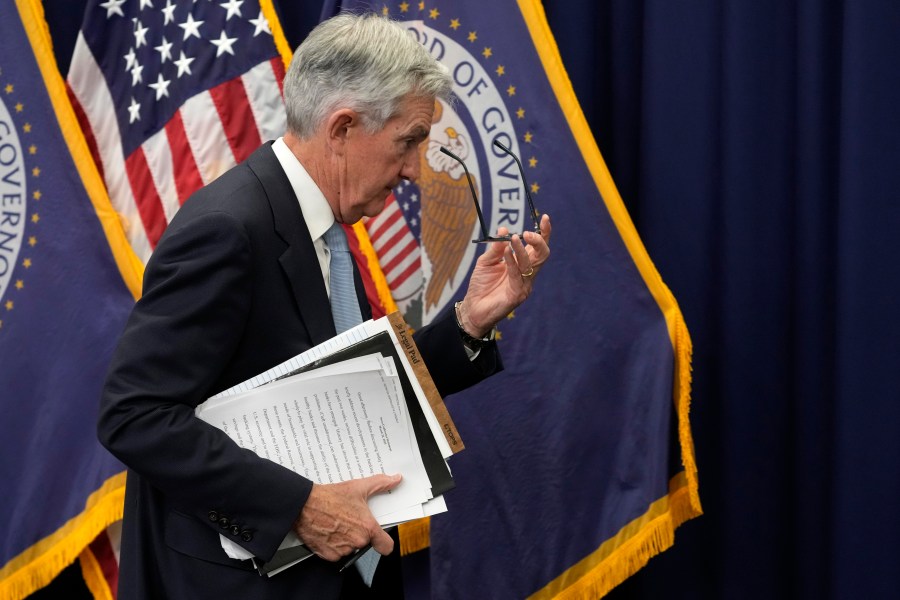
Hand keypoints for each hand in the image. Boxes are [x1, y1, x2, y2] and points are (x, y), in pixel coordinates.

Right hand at [293, 473, 400, 560]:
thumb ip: (380, 484)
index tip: (381, 537)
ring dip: (345, 539)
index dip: (384, 541)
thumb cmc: (329, 497)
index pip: (386, 546)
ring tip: (337, 523)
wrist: (303, 505)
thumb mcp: (358, 487)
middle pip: (365, 543)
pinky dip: (333, 545)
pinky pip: (336, 553)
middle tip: (349, 520)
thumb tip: (396, 479)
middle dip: (359, 533)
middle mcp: (356, 542)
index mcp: (367, 528)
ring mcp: (342, 550)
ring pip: (350, 549)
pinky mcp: (328, 555)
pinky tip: (328, 531)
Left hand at [458, 214, 551, 336]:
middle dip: (538, 241)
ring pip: (531, 264)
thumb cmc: (481, 285)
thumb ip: (496, 248)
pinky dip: (512, 261)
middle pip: (543, 254)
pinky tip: (506, 251)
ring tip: (514, 238)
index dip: (544, 232)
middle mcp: (527, 274)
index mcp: (522, 264)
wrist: (473, 308)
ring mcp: (524, 285)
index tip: (544, 217)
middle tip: (527, 233)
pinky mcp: (518, 294)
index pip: (538, 247)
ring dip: (522, 249)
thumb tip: (503, 230)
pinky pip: (517, 274)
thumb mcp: (486, 261)